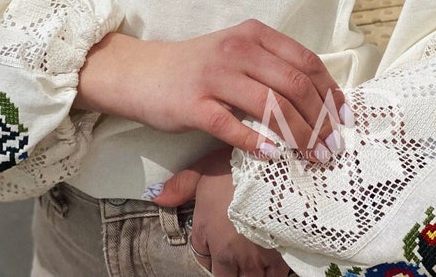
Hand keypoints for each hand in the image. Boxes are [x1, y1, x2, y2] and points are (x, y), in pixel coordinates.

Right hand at [76, 18, 350, 157]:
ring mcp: (215, 75)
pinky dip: (257, 143)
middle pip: (294, 85)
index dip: (330, 91)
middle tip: (332, 147)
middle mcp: (238, 50)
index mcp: (254, 34)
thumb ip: (272, 66)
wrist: (143, 72)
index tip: (344, 117)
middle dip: (320, 119)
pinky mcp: (194, 104)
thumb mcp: (238, 53)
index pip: (305, 61)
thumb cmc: (198, 67)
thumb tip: (320, 98)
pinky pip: (232, 126)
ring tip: (313, 156)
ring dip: (299, 135)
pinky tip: (273, 155)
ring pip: (270, 105)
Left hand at [154, 147, 289, 275]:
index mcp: (214, 241)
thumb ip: (181, 188)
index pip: (211, 267)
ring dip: (252, 273)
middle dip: (233, 271)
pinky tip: (271, 261)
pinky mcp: (279, 253)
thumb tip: (157, 197)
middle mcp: (234, 256)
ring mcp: (257, 258)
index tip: (218, 252)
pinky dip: (272, 271)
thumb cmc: (234, 170)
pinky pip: (275, 275)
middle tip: (236, 258)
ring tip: (253, 261)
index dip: (214, 262)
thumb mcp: (203, 172)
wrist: (269, 170)